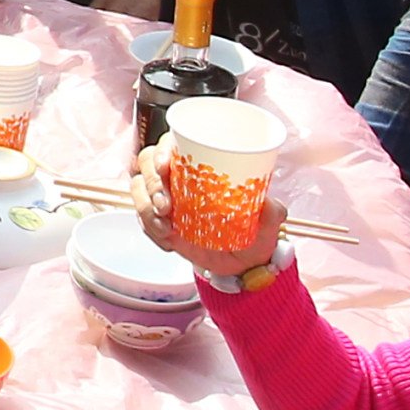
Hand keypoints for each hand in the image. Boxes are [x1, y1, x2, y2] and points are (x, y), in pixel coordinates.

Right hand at [133, 140, 281, 282]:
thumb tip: (270, 205)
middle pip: (146, 162)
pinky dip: (149, 229)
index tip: (165, 166)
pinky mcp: (157, 220)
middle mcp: (179, 176)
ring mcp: (165, 197)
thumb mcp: (269, 224)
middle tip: (166, 207)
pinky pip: (141, 218)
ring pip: (138, 188)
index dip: (162, 149)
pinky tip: (168, 241)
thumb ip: (271, 213)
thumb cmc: (253, 235)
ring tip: (166, 228)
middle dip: (151, 183)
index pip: (172, 143)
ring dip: (145, 207)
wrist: (241, 265)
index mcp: (202, 165)